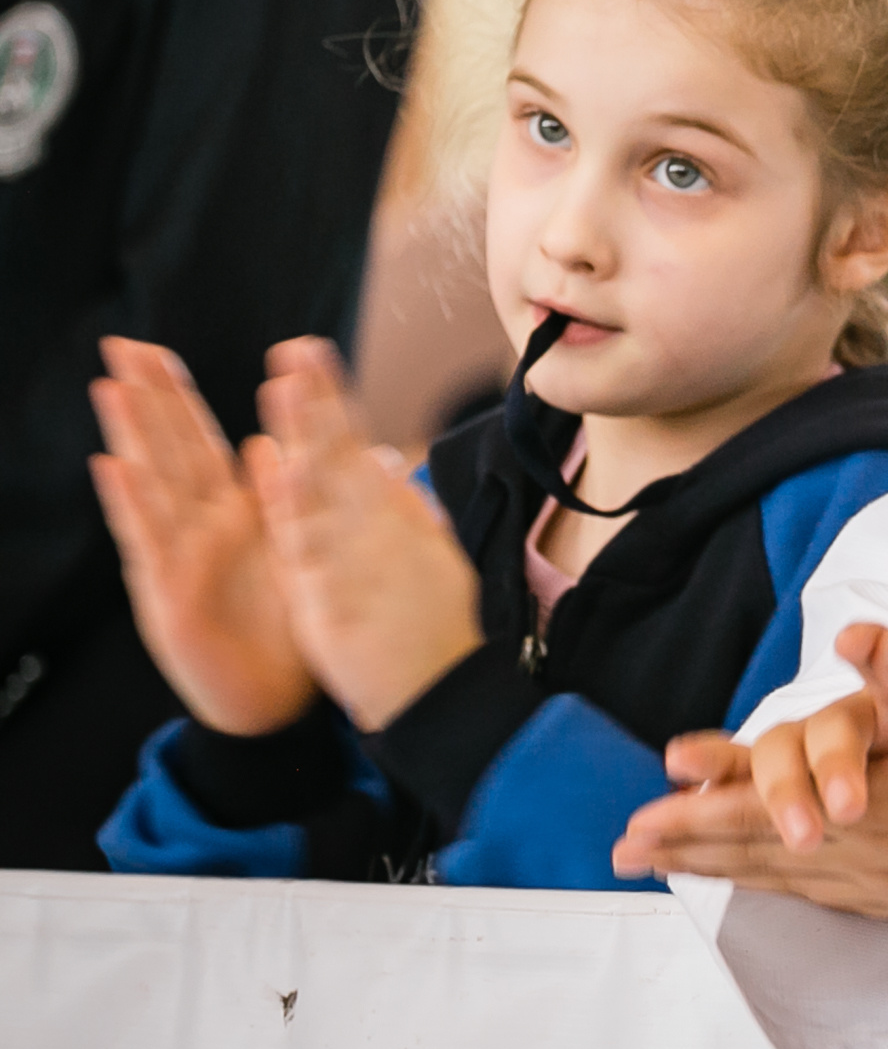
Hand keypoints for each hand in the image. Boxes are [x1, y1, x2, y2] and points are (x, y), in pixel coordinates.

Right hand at [89, 338, 316, 735]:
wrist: (281, 701)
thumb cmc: (288, 626)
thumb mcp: (297, 550)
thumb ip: (287, 497)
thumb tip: (282, 441)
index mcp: (236, 511)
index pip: (201, 441)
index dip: (178, 398)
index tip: (156, 351)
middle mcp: (201, 528)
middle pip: (168, 451)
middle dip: (146, 400)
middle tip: (120, 346)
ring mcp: (180, 559)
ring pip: (153, 485)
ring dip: (132, 437)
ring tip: (110, 388)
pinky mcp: (170, 596)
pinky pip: (150, 543)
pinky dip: (132, 504)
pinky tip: (113, 467)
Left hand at [248, 338, 482, 731]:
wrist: (445, 699)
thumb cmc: (435, 631)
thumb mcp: (428, 558)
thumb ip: (402, 507)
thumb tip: (382, 460)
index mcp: (398, 521)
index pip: (356, 450)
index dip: (331, 401)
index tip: (310, 355)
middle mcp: (380, 533)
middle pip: (341, 458)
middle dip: (317, 401)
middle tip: (296, 349)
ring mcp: (359, 565)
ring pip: (323, 492)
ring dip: (303, 436)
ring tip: (282, 391)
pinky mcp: (337, 604)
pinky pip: (308, 552)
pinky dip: (295, 512)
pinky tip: (281, 477)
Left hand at [615, 612, 887, 923]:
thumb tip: (862, 635)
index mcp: (887, 807)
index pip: (773, 810)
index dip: (704, 807)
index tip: (644, 810)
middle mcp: (880, 856)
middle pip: (764, 853)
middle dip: (691, 846)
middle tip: (625, 849)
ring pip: (793, 880)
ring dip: (727, 871)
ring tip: (675, 870)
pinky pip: (830, 898)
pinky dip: (785, 890)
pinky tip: (774, 887)